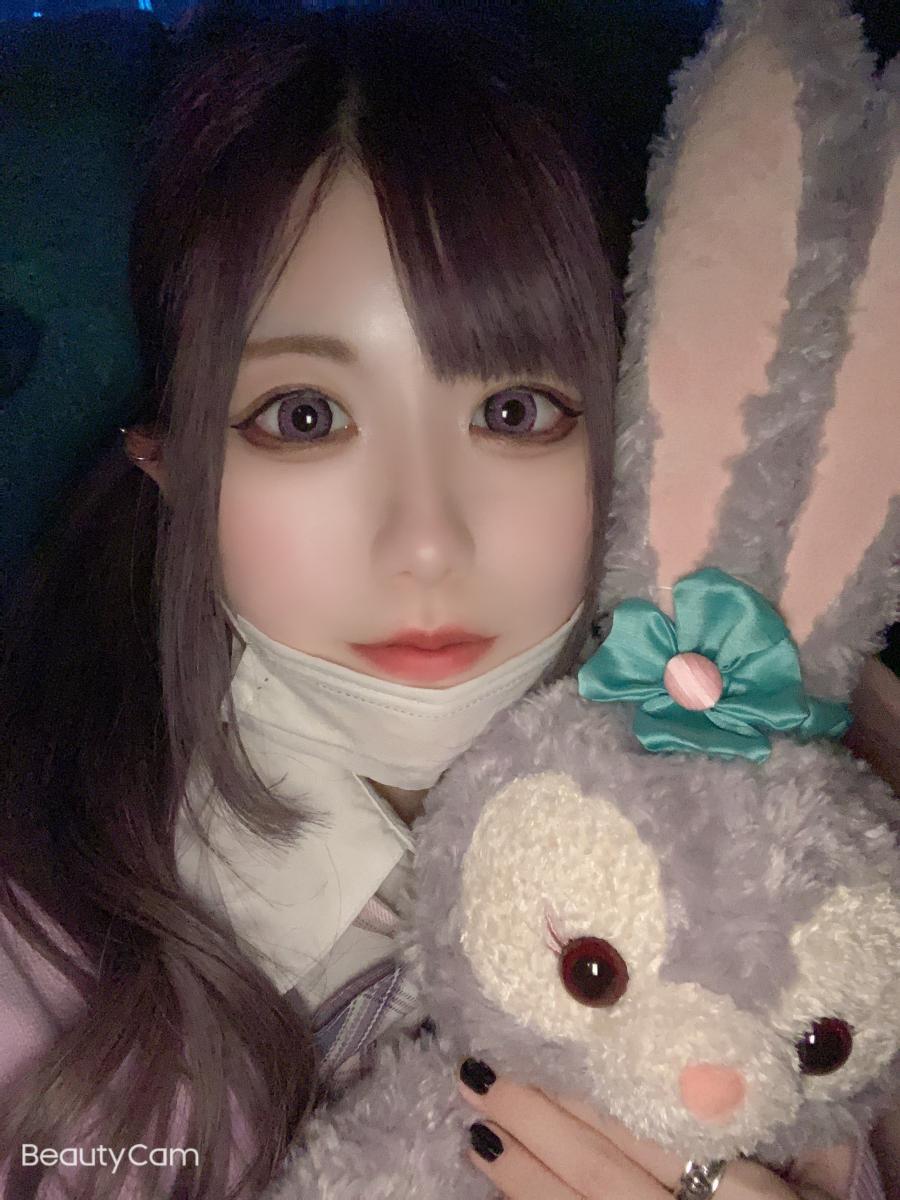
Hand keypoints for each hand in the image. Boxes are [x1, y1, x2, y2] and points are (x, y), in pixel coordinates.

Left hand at [456, 1059, 848, 1199]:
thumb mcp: (825, 1179)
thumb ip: (796, 1124)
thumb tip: (757, 1046)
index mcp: (752, 1199)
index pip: (655, 1138)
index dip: (591, 1100)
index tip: (539, 1054)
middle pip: (603, 1177)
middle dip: (535, 1123)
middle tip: (479, 1074)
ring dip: (521, 1172)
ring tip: (476, 1126)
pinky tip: (500, 1180)